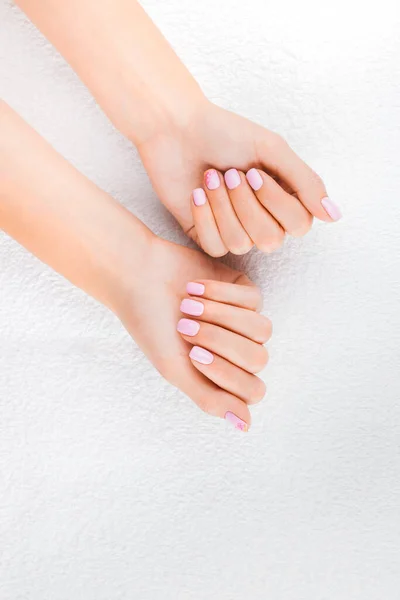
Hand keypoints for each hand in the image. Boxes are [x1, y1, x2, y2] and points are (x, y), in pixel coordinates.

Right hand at [118, 236, 270, 430]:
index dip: (226, 373)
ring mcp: (245, 320)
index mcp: (222, 375)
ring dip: (222, 316)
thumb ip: (209, 398)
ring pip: (261, 329)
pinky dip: (220, 294)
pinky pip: (252, 299)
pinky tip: (193, 287)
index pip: (252, 391)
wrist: (139, 277)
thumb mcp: (175, 369)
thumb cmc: (152, 326)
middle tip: (185, 327)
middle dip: (221, 341)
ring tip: (188, 306)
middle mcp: (238, 350)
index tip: (191, 354)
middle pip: (258, 359)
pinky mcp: (245, 291)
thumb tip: (245, 426)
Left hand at [139, 100, 341, 256]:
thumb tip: (334, 216)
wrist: (176, 129)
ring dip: (223, 207)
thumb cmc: (225, 133)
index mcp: (283, 198)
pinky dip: (205, 216)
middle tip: (230, 173)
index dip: (276, 203)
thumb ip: (305, 183)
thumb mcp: (272, 150)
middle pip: (270, 240)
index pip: (299, 225)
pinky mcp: (206, 234)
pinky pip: (215, 245)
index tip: (254, 171)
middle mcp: (262, 218)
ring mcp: (234, 229)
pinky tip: (196, 192)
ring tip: (210, 177)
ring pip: (241, 244)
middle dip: (246, 205)